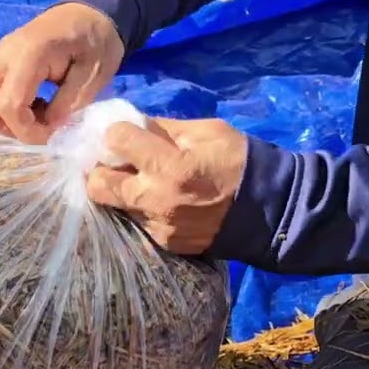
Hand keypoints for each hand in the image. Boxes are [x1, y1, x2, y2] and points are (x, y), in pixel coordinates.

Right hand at [0, 2, 123, 144]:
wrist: (90, 10)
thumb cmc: (96, 39)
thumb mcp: (94, 74)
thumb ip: (70, 103)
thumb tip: (50, 128)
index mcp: (29, 54)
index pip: (8, 105)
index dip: (26, 130)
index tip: (52, 135)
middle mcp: (4, 55)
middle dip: (8, 127)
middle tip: (40, 129)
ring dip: (6, 120)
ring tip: (40, 117)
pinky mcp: (0, 61)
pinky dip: (8, 109)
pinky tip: (37, 105)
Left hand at [86, 117, 247, 254]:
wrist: (270, 211)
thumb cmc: (239, 162)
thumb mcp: (206, 132)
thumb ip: (165, 129)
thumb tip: (135, 125)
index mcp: (168, 166)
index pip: (116, 141)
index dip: (117, 132)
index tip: (125, 133)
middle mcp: (155, 199)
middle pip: (98, 184)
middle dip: (100, 169)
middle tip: (115, 162)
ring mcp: (158, 226)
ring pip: (116, 206)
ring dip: (121, 192)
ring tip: (140, 182)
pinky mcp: (165, 244)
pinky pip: (139, 222)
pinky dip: (142, 210)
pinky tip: (160, 201)